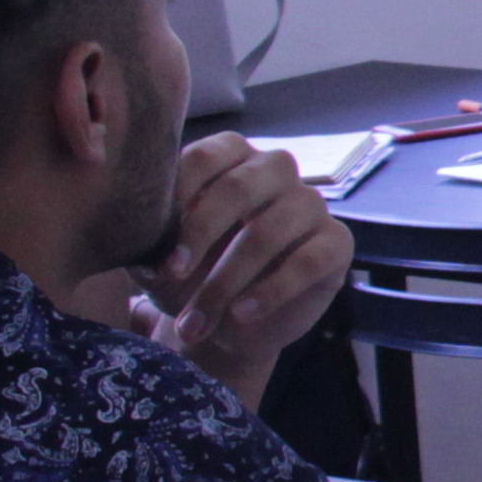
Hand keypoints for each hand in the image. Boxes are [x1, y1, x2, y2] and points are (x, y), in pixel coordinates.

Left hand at [133, 135, 349, 411]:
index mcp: (228, 157)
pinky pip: (309, 260)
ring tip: (199, 321)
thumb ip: (148, 247)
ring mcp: (310, 204)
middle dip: (200, 236)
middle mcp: (273, 170)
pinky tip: (242, 315)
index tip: (156, 246)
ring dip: (227, 280)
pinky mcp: (337, 243)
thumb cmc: (191, 275)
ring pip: (270, 230)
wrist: (229, 323)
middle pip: (239, 187)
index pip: (205, 158)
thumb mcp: (158, 261)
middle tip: (172, 278)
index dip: (178, 199)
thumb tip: (145, 254)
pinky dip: (271, 291)